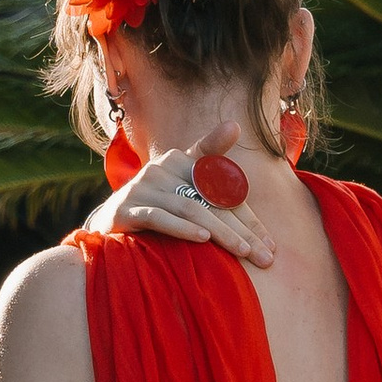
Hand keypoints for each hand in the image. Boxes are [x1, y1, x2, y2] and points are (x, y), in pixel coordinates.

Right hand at [85, 117, 274, 265]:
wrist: (111, 221)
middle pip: (210, 200)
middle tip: (263, 257)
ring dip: (219, 232)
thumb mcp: (184, 182)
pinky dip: (182, 227)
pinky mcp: (125, 209)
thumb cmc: (156, 202)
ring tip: (242, 251)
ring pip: (189, 208)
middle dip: (241, 231)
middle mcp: (159, 169)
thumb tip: (236, 124)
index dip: (248, 218)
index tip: (270, 244)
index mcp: (178, 159)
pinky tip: (202, 240)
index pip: (224, 189)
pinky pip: (158, 217)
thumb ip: (211, 157)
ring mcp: (141, 188)